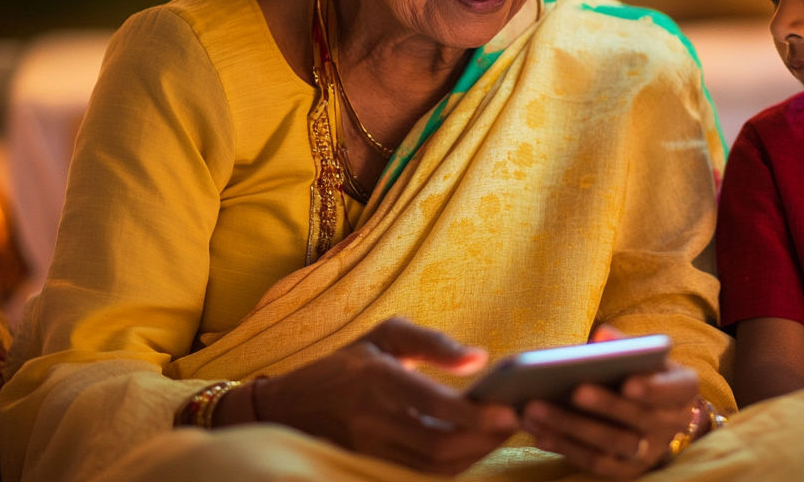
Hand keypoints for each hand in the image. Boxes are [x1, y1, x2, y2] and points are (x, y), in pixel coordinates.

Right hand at [214, 317, 518, 474]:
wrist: (288, 406)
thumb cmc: (348, 363)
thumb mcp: (385, 335)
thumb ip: (433, 342)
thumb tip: (479, 359)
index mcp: (376, 379)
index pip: (433, 404)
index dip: (474, 414)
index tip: (509, 410)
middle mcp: (371, 419)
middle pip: (437, 445)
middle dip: (483, 440)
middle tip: (515, 424)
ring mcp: (368, 449)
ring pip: (431, 468)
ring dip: (472, 456)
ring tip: (500, 435)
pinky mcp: (369, 468)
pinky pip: (419, 476)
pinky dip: (451, 466)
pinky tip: (472, 448)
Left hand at [522, 325, 700, 479]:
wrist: (657, 415)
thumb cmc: (645, 374)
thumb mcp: (645, 355)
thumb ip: (625, 344)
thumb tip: (602, 337)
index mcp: (683, 390)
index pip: (674, 390)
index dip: (653, 389)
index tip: (628, 383)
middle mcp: (672, 424)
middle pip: (637, 418)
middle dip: (604, 405)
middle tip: (573, 391)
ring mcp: (649, 451)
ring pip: (611, 443)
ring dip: (571, 427)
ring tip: (536, 409)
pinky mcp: (627, 470)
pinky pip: (595, 462)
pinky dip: (566, 448)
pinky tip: (539, 433)